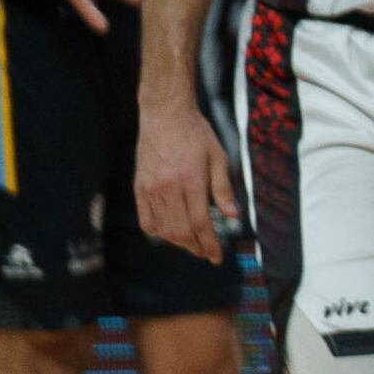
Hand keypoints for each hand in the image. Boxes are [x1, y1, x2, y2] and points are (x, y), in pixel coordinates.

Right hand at [135, 94, 238, 261]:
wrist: (165, 116)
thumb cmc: (197, 134)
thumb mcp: (218, 157)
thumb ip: (223, 189)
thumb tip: (233, 216)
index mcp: (190, 180)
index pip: (199, 223)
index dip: (209, 243)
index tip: (217, 257)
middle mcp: (168, 188)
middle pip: (180, 230)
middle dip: (196, 247)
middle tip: (207, 253)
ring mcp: (150, 189)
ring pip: (163, 229)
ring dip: (179, 243)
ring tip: (193, 245)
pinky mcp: (139, 188)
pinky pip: (146, 220)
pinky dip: (158, 233)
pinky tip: (169, 235)